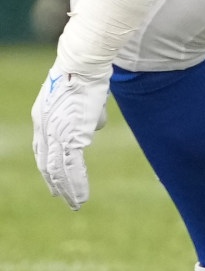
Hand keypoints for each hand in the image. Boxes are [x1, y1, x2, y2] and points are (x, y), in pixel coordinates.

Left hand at [31, 66, 109, 208]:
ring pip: (57, 171)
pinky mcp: (70, 137)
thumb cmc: (87, 74)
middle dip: (55, 183)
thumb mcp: (83, 96)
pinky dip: (77, 184)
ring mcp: (55, 134)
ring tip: (76, 204)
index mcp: (42, 118)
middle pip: (45, 164)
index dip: (47, 167)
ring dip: (67, 190)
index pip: (41, 149)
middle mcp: (44, 129)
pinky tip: (82, 196)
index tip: (53, 180)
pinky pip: (71, 168)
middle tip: (62, 198)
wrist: (82, 66)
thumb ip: (88, 113)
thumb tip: (96, 124)